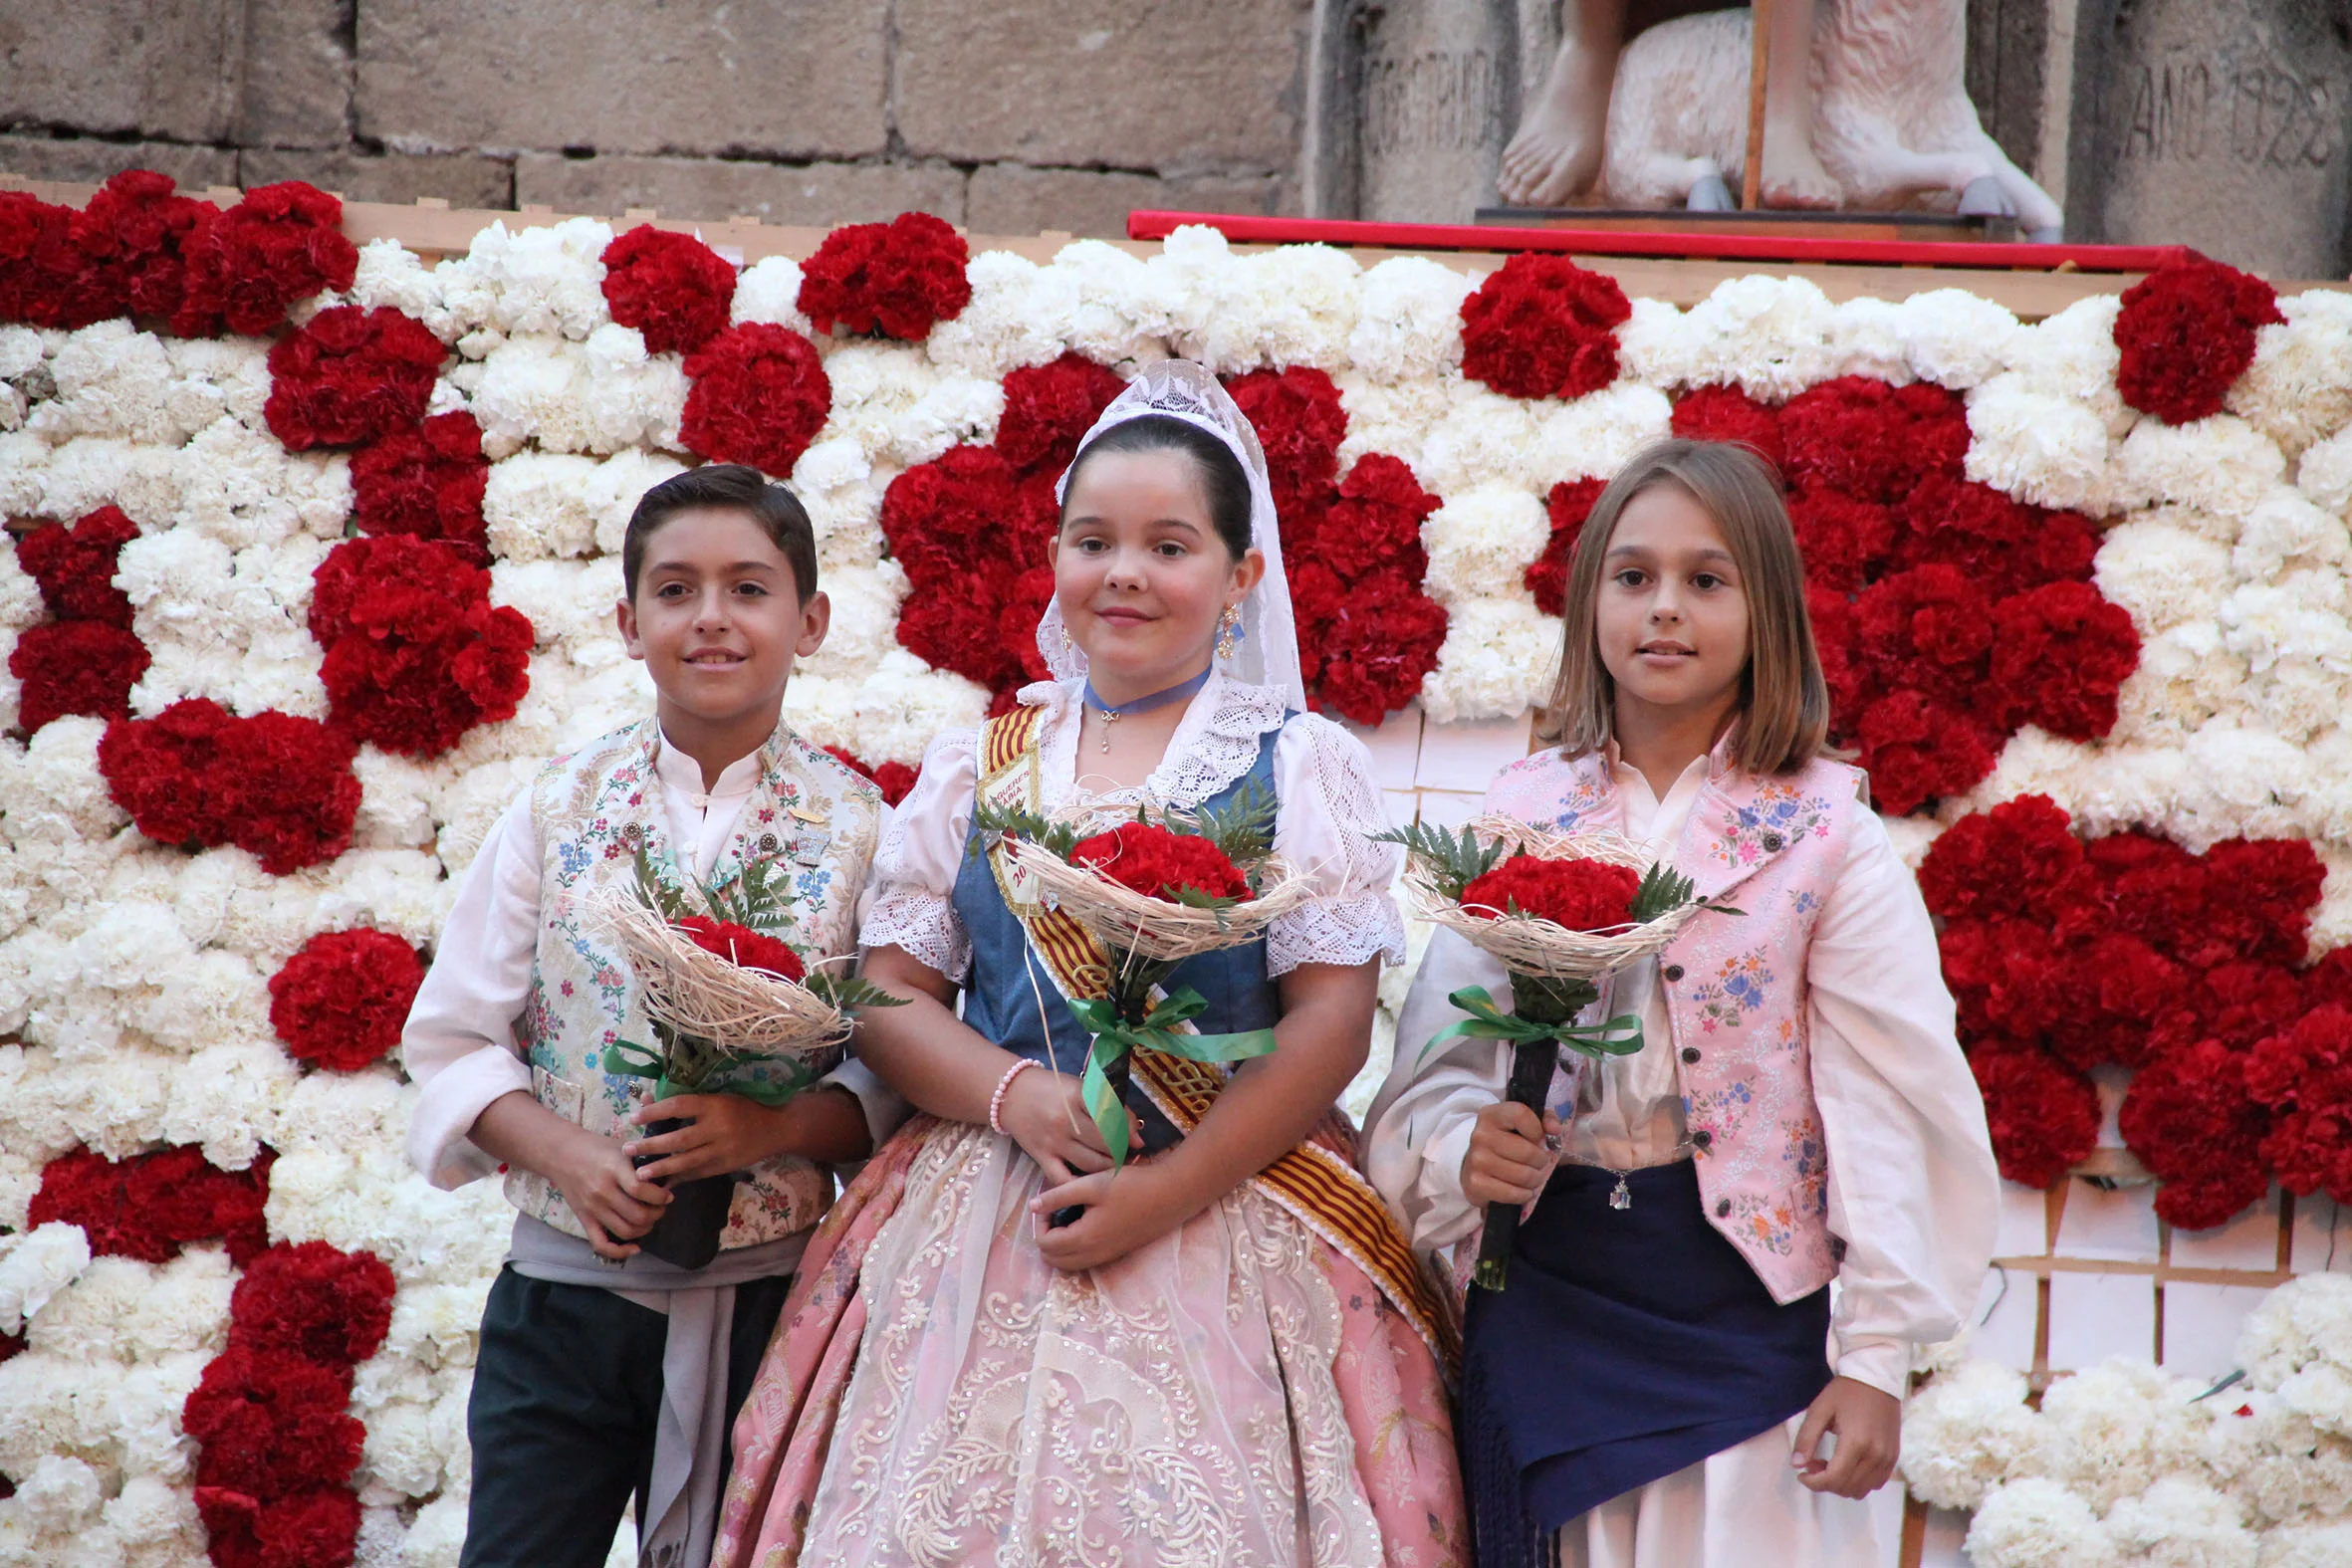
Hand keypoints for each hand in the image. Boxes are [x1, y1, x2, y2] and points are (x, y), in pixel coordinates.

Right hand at [548, 1124, 670, 1259]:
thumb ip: (642, 1162)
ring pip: (625, 1231)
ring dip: (645, 1229)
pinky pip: (601, 1244)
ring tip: (649, 1219)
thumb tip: (669, 1178)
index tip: (668, 1195)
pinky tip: (635, 1247)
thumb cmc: (596, 1147)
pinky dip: (620, 1252)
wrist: (561, 1154)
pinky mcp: (584, 1219)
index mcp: (613, 1169)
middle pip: (637, 1215)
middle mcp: (602, 1191)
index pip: (640, 1190)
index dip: (660, 1196)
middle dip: (657, 1214)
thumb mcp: (622, 1148)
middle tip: (660, 1207)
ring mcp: (592, 1208)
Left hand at [624, 1093, 794, 1183]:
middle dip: (651, 1145)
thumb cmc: (743, 1108)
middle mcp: (718, 1127)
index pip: (679, 1106)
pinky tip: (662, 1183)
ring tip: (639, 1174)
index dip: (654, 1112)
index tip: (633, 1118)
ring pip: (686, 1161)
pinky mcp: (725, 1166)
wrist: (776, 1128)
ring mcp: (723, 1149)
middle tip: (627, 1149)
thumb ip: (686, 1102)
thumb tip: (648, 1099)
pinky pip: (698, 1173)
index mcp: (715, 1104)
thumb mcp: (717, 1098)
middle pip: (679, 1138)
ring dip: (661, 1168)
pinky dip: (679, 1178)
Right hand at [994, 1067, 1134, 1187]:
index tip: (1137, 1140)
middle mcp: (1066, 1119)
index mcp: (1078, 1095)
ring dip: (1107, 1168)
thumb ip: (1108, 1105)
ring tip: (1114, 1166)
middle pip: (1105, 1143)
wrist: (1011, 1093)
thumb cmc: (1052, 1088)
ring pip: (1090, 1163)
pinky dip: (1079, 1183)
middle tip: (1128, 1155)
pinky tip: (1090, 1181)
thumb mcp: (1080, 1087)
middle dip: (1122, 1152)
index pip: (1113, 1116)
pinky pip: (1063, 1178)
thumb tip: (1137, 1133)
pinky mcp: (1041, 1156)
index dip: (1129, 1131)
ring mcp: (1053, 1140)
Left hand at [1028, 1160, 1190, 1271]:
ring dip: (1060, 1245)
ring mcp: (1106, 1257)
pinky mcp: (1116, 1253)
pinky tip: (1084, 1222)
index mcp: (1084, 1238)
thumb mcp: (1091, 1184)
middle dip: (1046, 1237)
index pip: (1044, 1244)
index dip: (1039, 1223)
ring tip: (1067, 1216)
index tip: (1049, 1201)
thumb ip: (1058, 1196)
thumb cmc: (1131, 1185)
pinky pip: (1084, 1261)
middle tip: (1054, 1211)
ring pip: (1068, 1264)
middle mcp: (1093, 1255)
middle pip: (1053, 1260)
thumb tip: (1032, 1207)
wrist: (1171, 1195)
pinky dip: (1075, 1248)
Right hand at [1460, 1101, 1560, 1207]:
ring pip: (1523, 1175)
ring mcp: (1477, 1160)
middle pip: (1527, 1152)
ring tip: (1534, 1176)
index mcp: (1492, 1115)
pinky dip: (1524, 1195)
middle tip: (1540, 1163)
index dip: (1538, 1130)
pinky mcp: (1476, 1184)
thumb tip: (1554, 1130)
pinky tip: (1524, 1190)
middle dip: (1541, 1161)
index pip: (1521, 1115)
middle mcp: (1480, 1135)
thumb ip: (1544, 1119)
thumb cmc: (1505, 1141)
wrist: (1473, 1164)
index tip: (1539, 1139)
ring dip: (1536, 1179)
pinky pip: (1512, 1194)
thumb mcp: (1522, 1123)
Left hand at [1791, 1376, 1901, 1496]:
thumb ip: (1806, 1438)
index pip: (1834, 1479)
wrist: (1877, 1380)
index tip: (1801, 1474)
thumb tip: (1797, 1465)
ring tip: (1830, 1464)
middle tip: (1813, 1463)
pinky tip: (1848, 1465)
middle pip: (1846, 1488)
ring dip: (1841, 1484)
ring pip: (1861, 1490)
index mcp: (1856, 1443)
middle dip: (1824, 1482)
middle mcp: (1875, 1456)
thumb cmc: (1845, 1392)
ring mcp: (1888, 1459)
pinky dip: (1858, 1482)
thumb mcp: (1819, 1410)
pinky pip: (1876, 1483)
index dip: (1813, 1483)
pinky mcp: (1894, 1458)